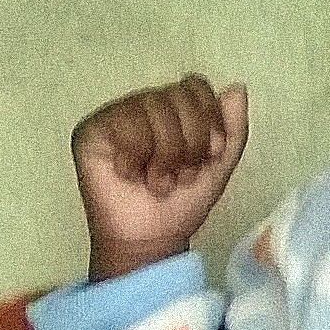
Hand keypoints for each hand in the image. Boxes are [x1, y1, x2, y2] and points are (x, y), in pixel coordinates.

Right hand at [72, 75, 248, 280]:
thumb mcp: (219, 168)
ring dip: (165, 155)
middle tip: (179, 175)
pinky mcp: (91, 130)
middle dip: (190, 144)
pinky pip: (125, 123)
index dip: (209, 122)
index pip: (196, 87)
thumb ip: (233, 129)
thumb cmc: (179, 206)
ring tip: (158, 180)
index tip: (208, 158)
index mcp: (173, 109)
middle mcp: (144, 105)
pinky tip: (131, 175)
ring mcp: (116, 115)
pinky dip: (137, 157)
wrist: (151, 241)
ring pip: (154, 108)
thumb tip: (237, 89)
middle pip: (179, 96)